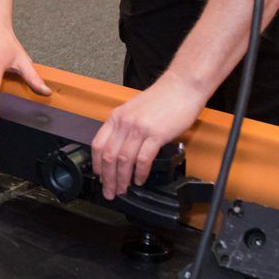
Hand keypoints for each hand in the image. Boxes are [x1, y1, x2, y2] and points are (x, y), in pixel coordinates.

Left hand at [90, 75, 206, 199]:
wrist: (182, 86)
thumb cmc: (162, 98)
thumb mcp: (134, 110)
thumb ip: (125, 127)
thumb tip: (120, 148)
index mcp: (116, 117)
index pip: (98, 144)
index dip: (97, 164)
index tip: (99, 176)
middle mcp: (124, 122)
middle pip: (109, 156)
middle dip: (108, 178)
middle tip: (109, 191)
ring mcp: (139, 128)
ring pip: (124, 160)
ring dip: (122, 179)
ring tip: (123, 189)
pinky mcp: (156, 134)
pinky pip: (143, 159)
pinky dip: (140, 173)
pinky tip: (140, 180)